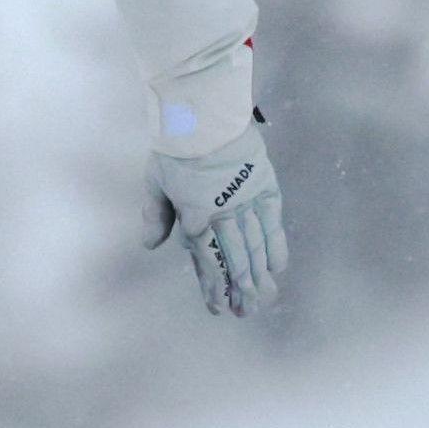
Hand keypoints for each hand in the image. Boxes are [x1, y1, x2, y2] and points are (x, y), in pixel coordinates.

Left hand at [143, 116, 287, 318]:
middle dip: (239, 290)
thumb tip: (150, 247)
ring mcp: (247, 200)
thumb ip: (156, 215)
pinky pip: (273, 222)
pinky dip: (276, 245)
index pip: (206, 258)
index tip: (218, 309)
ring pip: (255, 246)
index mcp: (195, 213)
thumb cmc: (175, 147)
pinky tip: (278, 267)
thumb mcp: (156, 180)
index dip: (212, 285)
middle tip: (245, 314)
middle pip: (235, 259)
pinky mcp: (265, 186)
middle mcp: (224, 212)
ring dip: (259, 276)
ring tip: (262, 300)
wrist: (205, 113)